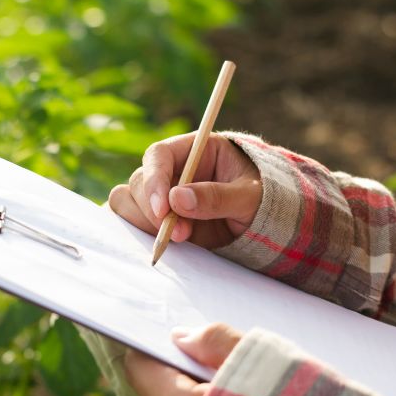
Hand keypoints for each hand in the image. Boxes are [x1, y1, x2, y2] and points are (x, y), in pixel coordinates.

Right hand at [109, 133, 261, 248]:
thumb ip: (217, 196)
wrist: (268, 224)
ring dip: (144, 224)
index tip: (163, 209)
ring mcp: (162, 197)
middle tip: (179, 233)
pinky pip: (133, 225)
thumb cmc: (264, 199)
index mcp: (194, 150)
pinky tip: (164, 245)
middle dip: (152, 211)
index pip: (158, 155)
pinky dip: (140, 235)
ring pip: (128, 203)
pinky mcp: (159, 221)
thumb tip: (177, 199)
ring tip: (180, 238)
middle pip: (138, 182)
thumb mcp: (251, 196)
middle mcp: (172, 172)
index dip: (154, 180)